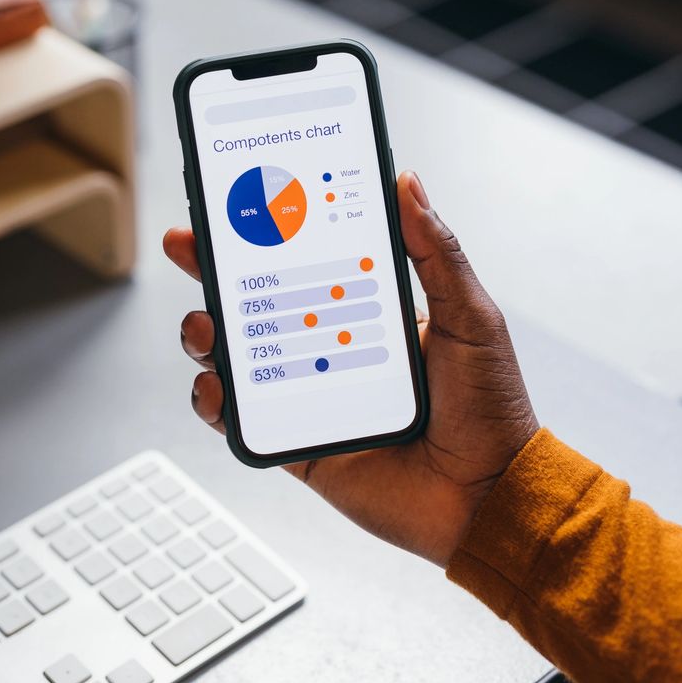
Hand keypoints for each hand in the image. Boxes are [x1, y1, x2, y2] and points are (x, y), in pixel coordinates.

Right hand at [163, 172, 537, 567]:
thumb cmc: (492, 407)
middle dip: (215, 270)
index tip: (239, 201)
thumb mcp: (469, 316)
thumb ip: (436, 252)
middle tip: (189, 245)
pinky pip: (244, 418)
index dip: (268, 233)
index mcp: (369, 311)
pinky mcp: (300, 441)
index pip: (307, 260)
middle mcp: (332, 347)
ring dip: (208, 332)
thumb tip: (408, 183)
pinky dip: (216, 401)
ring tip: (204, 324)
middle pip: (259, 300)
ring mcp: (312, 394)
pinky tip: (216, 385)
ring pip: (240, 355)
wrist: (490, 499)